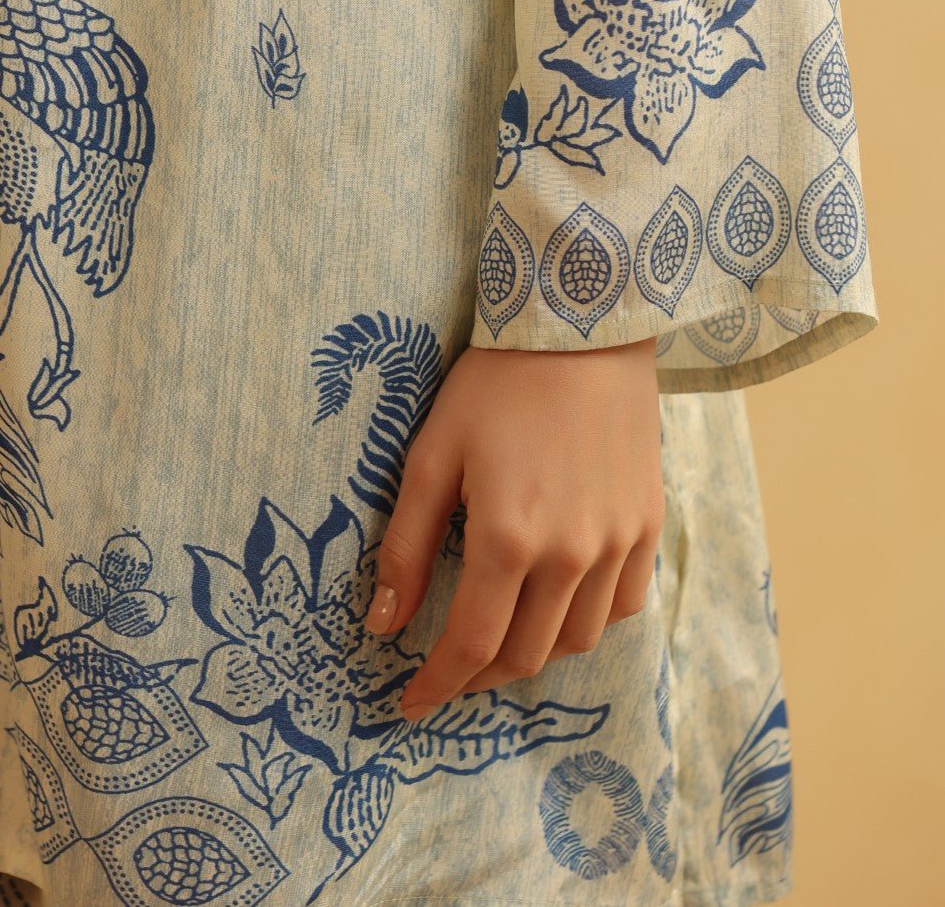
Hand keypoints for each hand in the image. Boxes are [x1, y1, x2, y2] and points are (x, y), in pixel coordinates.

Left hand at [363, 339, 663, 719]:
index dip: (437, 685)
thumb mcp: (432, 455)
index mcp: (509, 538)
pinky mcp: (647, 523)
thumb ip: (407, 546)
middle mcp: (571, 554)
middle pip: (525, 655)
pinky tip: (560, 605)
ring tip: (499, 642)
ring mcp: (617, 541)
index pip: (470, 645)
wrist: (581, 326)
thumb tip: (382, 624)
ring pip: (576, 639)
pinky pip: (624, 604)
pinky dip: (588, 620)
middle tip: (448, 671)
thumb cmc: (495, 383)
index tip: (409, 703)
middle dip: (478, 676)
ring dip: (532, 654)